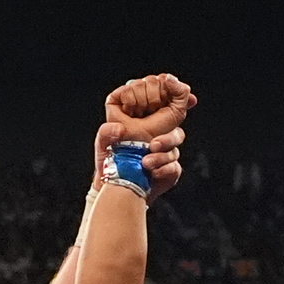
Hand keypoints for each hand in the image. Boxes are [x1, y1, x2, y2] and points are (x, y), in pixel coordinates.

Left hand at [92, 74, 195, 197]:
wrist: (116, 188)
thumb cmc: (109, 161)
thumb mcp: (103, 142)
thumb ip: (106, 132)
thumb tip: (119, 129)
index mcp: (145, 119)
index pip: (163, 102)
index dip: (173, 96)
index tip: (179, 96)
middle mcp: (159, 132)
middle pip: (176, 122)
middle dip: (168, 133)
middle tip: (153, 143)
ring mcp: (167, 150)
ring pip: (176, 144)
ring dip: (164, 151)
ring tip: (146, 161)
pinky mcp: (170, 168)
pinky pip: (174, 167)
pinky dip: (163, 169)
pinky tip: (151, 171)